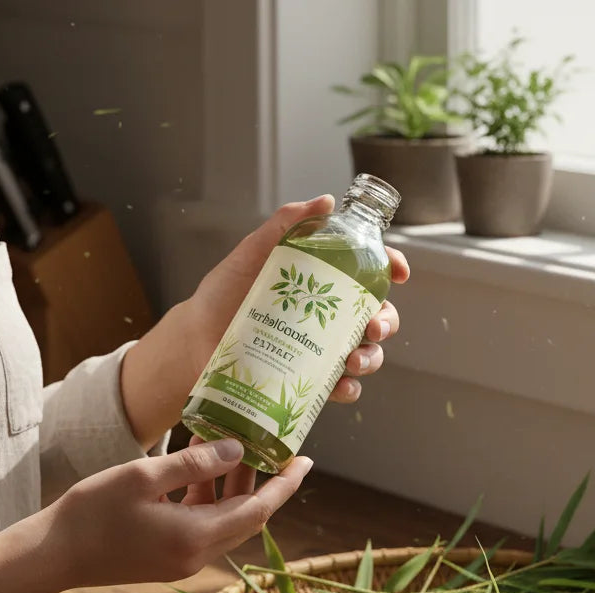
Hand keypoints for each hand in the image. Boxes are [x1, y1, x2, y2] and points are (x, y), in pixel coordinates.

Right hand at [49, 438, 311, 587]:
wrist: (52, 555)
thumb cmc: (91, 512)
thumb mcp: (143, 476)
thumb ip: (194, 463)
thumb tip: (236, 449)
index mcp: (197, 537)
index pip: (258, 510)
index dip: (284, 484)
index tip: (305, 460)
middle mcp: (197, 555)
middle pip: (246, 516)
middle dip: (260, 480)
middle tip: (266, 443)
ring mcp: (183, 560)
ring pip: (224, 519)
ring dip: (229, 486)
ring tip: (224, 443)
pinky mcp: (168, 558)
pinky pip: (203, 526)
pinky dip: (206, 497)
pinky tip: (195, 467)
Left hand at [182, 196, 410, 401]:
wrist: (195, 339)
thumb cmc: (224, 294)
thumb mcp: (254, 251)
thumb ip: (286, 224)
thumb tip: (325, 202)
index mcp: (324, 282)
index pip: (369, 272)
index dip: (390, 267)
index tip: (398, 272)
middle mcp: (329, 317)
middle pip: (377, 318)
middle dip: (386, 322)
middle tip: (372, 327)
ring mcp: (320, 350)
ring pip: (366, 355)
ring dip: (371, 358)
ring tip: (353, 359)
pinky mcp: (308, 380)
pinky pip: (340, 388)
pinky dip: (348, 388)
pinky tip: (341, 385)